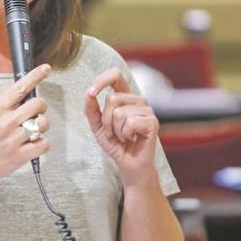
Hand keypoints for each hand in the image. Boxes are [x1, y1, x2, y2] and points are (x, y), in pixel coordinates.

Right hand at [0, 64, 52, 192]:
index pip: (20, 87)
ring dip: (41, 127)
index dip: (36, 76)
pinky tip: (31, 145)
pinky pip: (44, 144)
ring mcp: (13, 139)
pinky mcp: (20, 156)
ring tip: (30, 133)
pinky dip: (41, 144)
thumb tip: (25, 97)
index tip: (46, 68)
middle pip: (38, 104)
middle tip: (33, 115)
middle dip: (40, 108)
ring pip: (43, 123)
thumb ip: (5, 107)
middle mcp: (5, 121)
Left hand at [84, 68, 158, 185]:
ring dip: (116, 130)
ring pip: (120, 112)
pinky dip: (126, 134)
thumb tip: (88, 93)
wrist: (128, 164)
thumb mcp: (97, 126)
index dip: (101, 80)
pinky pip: (130, 123)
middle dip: (106, 120)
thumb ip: (91, 110)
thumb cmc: (115, 144)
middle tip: (114, 133)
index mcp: (125, 96)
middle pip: (112, 98)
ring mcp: (147, 110)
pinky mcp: (152, 121)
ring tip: (124, 137)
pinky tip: (132, 139)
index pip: (115, 75)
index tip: (90, 92)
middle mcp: (137, 99)